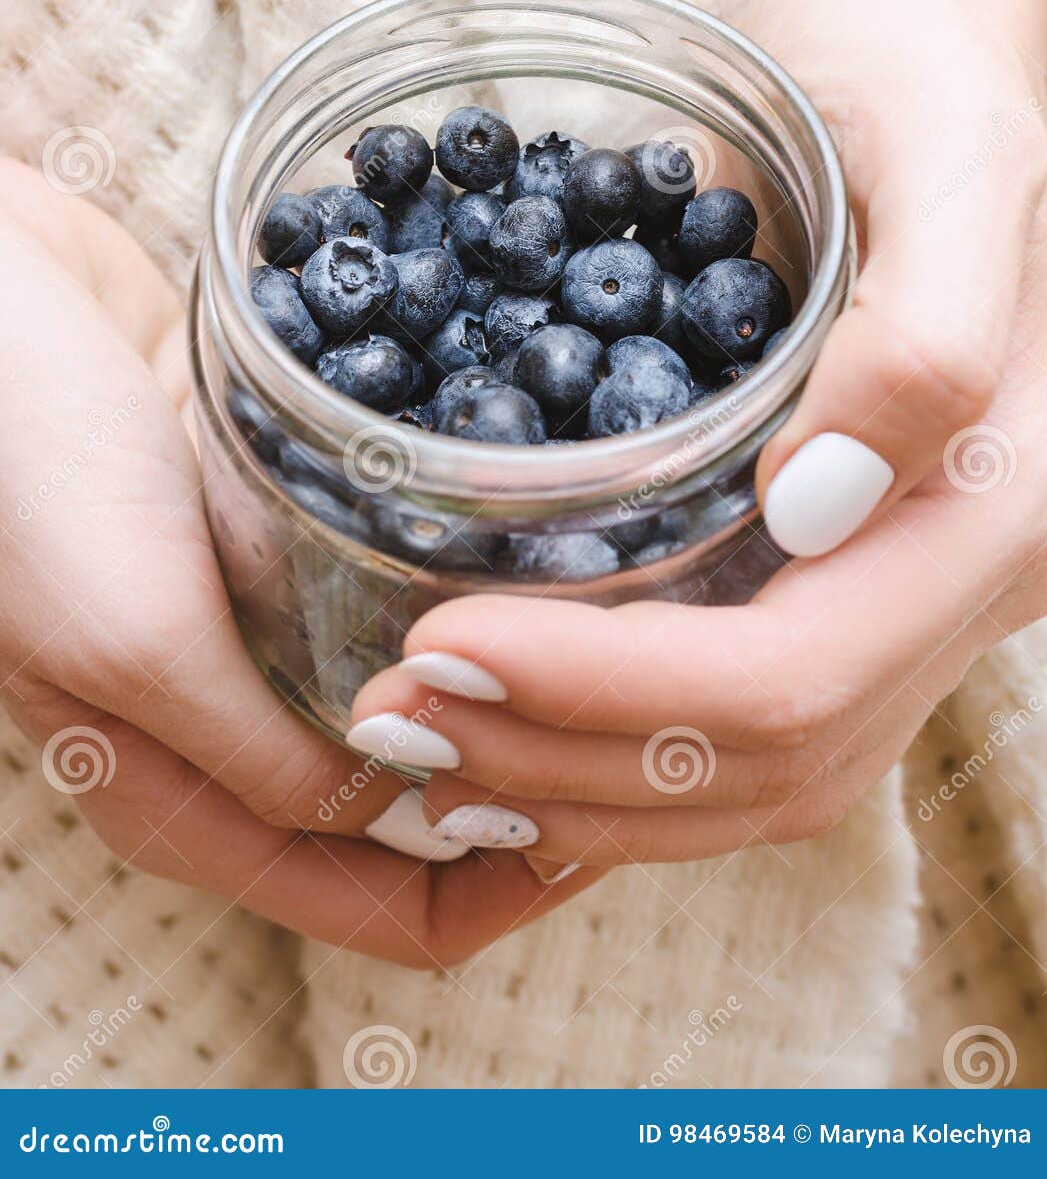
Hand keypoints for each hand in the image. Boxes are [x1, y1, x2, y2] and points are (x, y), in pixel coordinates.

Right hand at [0, 161, 590, 956]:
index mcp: (188, 804)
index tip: (612, 813)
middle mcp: (229, 739)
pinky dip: (462, 602)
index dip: (510, 887)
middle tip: (641, 718)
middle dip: (531, 790)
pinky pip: (390, 602)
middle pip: (418, 825)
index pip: (389, 912)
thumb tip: (402, 812)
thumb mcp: (138, 641)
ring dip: (513, 695)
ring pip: (417, 712)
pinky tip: (531, 545)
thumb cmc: (24, 476)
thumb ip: (265, 751)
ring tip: (615, 637)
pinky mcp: (269, 543)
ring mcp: (253, 638)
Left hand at [347, 0, 1046, 871]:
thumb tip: (816, 510)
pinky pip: (753, 730)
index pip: (798, 676)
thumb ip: (923, 339)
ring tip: (427, 741)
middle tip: (397, 716)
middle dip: (567, 761)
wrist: (932, 41)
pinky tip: (512, 731)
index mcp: (1008, 497)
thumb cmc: (916, 63)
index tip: (440, 641)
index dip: (610, 691)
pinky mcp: (859, 574)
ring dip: (581, 787)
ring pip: (761, 782)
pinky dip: (622, 758)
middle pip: (770, 762)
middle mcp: (974, 579)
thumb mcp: (943, 151)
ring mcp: (920, 592)